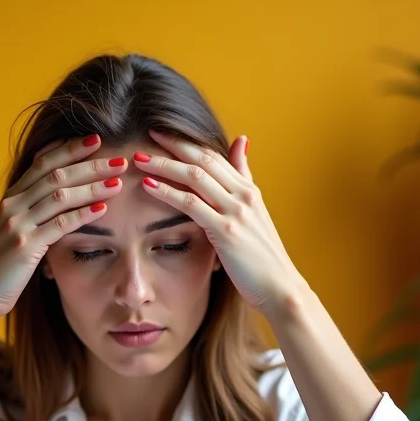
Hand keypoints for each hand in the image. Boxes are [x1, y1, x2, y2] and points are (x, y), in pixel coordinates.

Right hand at [0, 135, 127, 325]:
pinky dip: (83, 214)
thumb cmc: (0, 267)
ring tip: (117, 181)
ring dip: (92, 186)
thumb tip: (58, 200)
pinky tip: (103, 209)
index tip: (95, 140)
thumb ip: (31, 214)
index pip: (42, 163)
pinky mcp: (25, 247)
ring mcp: (18, 225)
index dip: (69, 149)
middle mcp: (12, 206)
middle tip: (118, 159)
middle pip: (55, 174)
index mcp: (10, 199)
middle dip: (89, 164)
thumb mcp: (13, 232)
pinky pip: (59, 225)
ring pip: (60, 195)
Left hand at [132, 129, 306, 316]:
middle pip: (203, 160)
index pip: (215, 156)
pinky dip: (167, 192)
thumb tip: (242, 141)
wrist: (279, 287)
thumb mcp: (256, 212)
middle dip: (174, 145)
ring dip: (164, 165)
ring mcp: (236, 212)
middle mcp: (243, 195)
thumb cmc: (263, 257)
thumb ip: (244, 178)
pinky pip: (191, 205)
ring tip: (140, 159)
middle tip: (149, 133)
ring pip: (195, 177)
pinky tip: (148, 186)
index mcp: (249, 190)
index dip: (188, 143)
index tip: (164, 133)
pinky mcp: (226, 231)